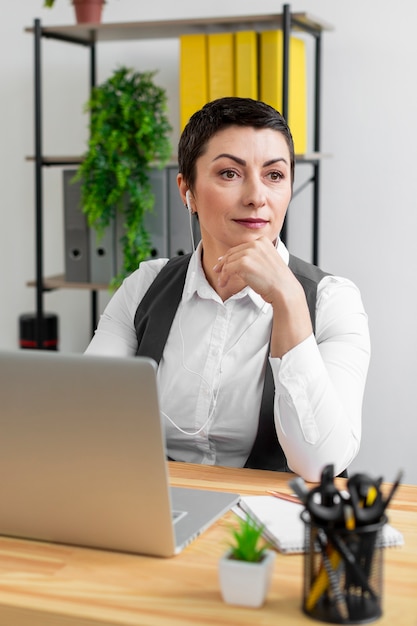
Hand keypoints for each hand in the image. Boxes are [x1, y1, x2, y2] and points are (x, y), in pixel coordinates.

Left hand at [213, 238, 312, 356]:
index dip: (231, 255)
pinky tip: (223, 283)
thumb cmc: (277, 281)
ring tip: (221, 281)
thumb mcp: (267, 261)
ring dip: (222, 272)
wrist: (284, 289)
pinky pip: (227, 269)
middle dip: (223, 262)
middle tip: (217, 270)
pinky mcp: (244, 263)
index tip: (224, 262)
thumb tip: (236, 259)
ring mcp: (250, 252)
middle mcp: (256, 244)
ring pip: (229, 261)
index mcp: (263, 241)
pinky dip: (223, 277)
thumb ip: (255, 257)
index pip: (241, 247)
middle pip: (233, 252)